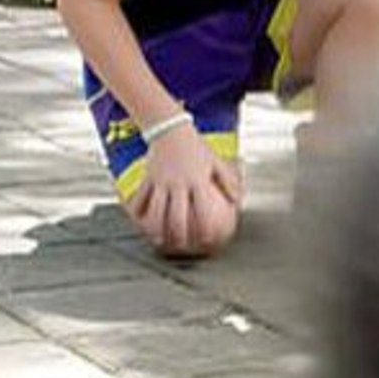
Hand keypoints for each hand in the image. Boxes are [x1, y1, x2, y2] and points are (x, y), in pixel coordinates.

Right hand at [128, 127, 241, 255]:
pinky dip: (139, 212)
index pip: (203, 210)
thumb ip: (229, 183)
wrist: (171, 130)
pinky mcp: (147, 179)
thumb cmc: (197, 149)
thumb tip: (239, 202)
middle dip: (179, 235)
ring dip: (156, 229)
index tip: (208, 241)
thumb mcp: (217, 163)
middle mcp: (178, 183)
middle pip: (176, 216)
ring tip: (159, 241)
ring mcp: (161, 182)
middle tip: (182, 247)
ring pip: (156, 211)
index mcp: (198, 181)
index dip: (206, 228)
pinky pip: (141, 198)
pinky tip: (140, 223)